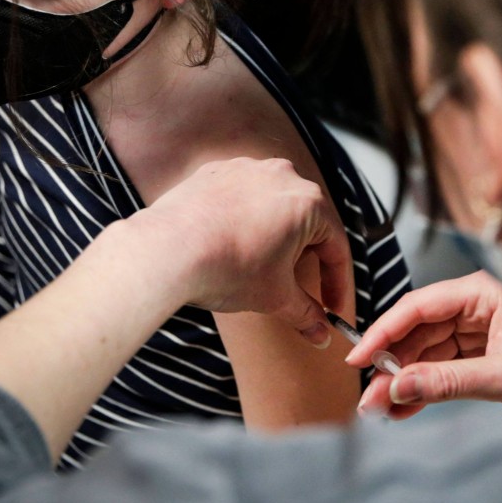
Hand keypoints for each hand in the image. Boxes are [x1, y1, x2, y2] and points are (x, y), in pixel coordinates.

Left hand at [130, 158, 351, 344]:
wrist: (165, 252)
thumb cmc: (226, 268)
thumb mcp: (275, 297)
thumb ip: (306, 314)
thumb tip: (320, 333)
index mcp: (309, 202)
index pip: (335, 248)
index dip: (335, 283)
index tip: (330, 306)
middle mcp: (282, 176)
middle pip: (307, 222)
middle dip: (303, 257)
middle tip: (294, 287)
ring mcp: (247, 169)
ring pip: (272, 206)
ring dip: (272, 235)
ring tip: (257, 265)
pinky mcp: (215, 171)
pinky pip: (240, 196)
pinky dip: (241, 219)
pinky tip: (229, 244)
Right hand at [345, 272, 501, 418]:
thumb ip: (448, 382)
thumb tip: (398, 386)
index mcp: (482, 292)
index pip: (420, 305)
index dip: (384, 330)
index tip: (359, 355)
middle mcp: (473, 305)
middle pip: (417, 330)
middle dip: (391, 365)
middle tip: (369, 395)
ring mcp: (473, 329)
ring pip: (424, 352)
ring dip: (402, 381)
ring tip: (380, 409)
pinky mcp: (475, 352)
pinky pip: (438, 367)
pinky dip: (421, 388)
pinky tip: (402, 408)